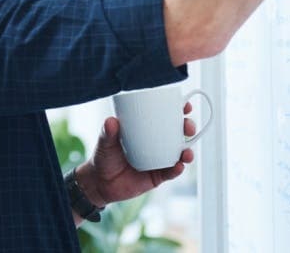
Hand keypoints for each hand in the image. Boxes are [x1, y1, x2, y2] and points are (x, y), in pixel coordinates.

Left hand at [76, 103, 196, 207]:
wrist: (101, 184)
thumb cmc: (104, 157)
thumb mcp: (105, 142)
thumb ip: (107, 132)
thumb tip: (111, 121)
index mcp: (147, 129)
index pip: (166, 116)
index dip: (179, 109)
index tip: (185, 106)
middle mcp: (157, 143)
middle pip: (179, 132)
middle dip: (188, 127)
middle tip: (188, 128)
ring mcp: (159, 159)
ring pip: (180, 153)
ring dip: (188, 151)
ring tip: (187, 153)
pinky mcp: (158, 176)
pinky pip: (171, 172)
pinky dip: (177, 169)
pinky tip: (179, 166)